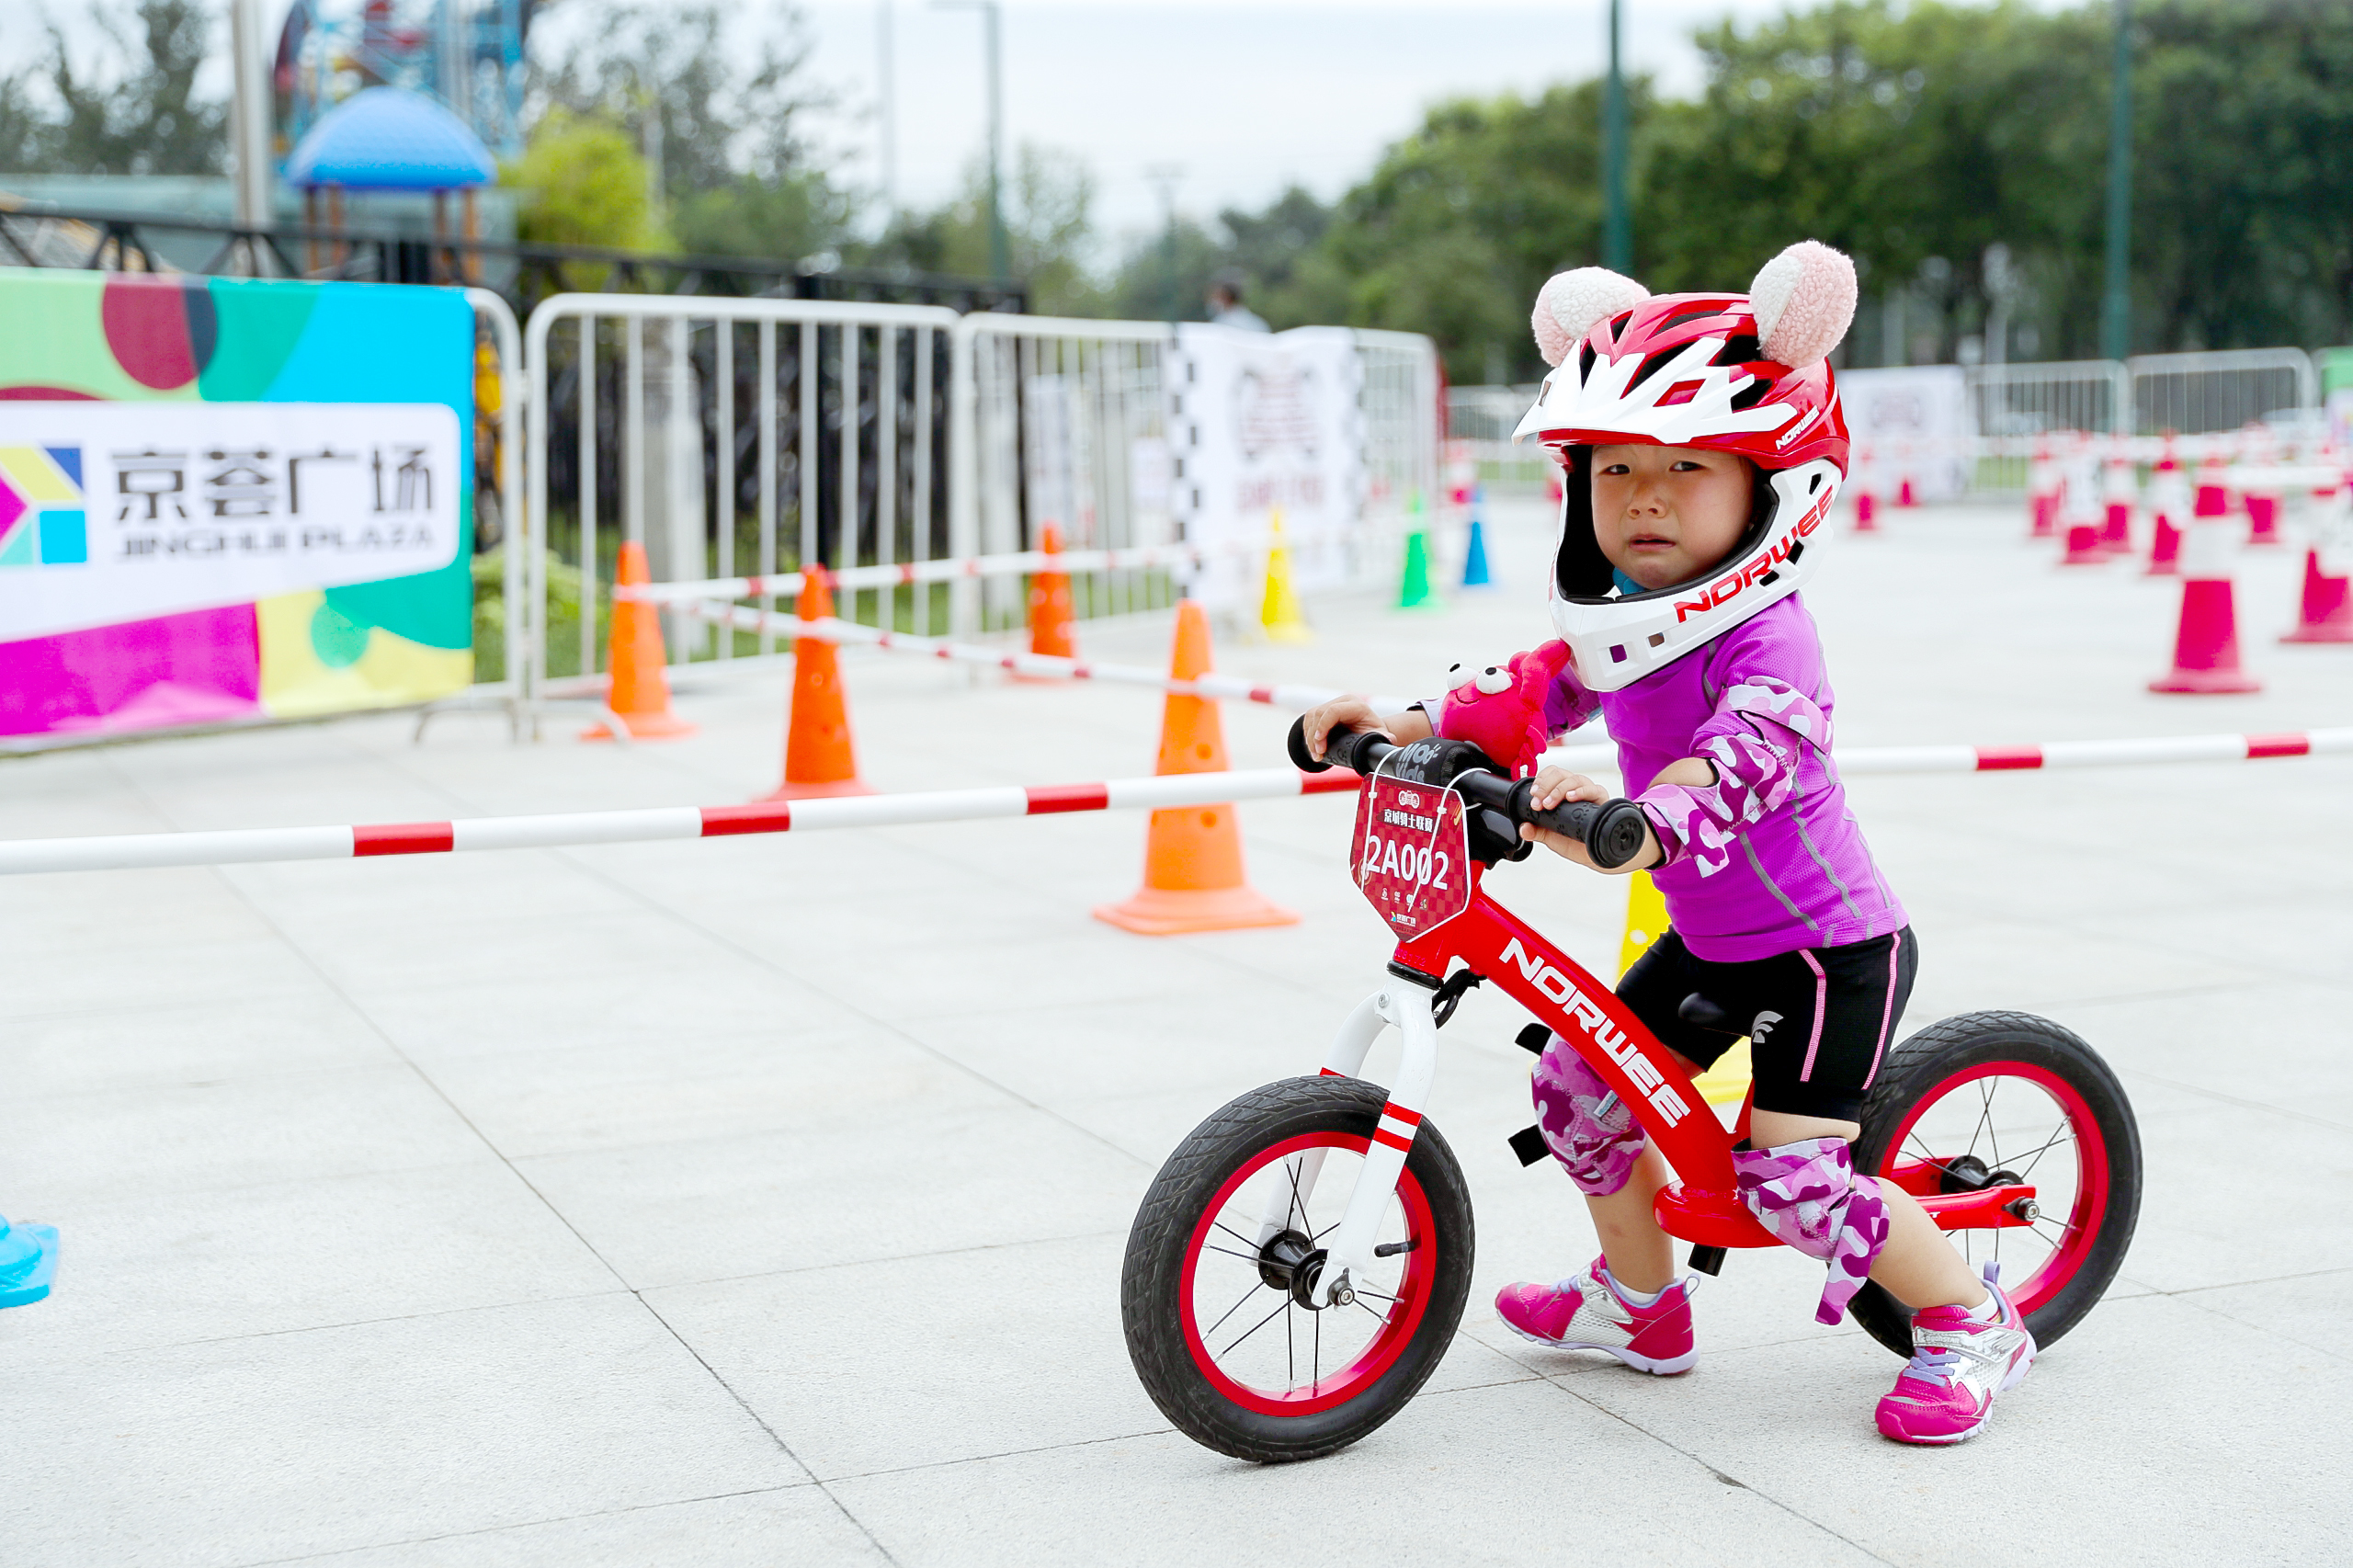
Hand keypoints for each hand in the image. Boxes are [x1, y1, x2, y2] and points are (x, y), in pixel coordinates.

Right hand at [1302, 698, 1428, 760]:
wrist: (1367, 729)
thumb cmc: (1371, 732)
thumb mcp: (1378, 735)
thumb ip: (1384, 738)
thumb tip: (1389, 739)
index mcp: (1356, 705)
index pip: (1334, 710)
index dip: (1324, 725)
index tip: (1320, 743)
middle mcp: (1342, 702)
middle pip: (1319, 714)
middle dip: (1315, 736)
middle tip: (1318, 754)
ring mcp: (1331, 704)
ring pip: (1312, 717)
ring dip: (1309, 737)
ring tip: (1316, 754)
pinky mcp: (1322, 710)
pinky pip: (1309, 719)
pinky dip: (1307, 734)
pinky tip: (1312, 747)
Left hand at [1518, 767, 1661, 873]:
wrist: (1595, 854)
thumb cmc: (1575, 841)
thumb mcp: (1551, 837)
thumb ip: (1536, 831)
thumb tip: (1523, 828)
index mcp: (1561, 792)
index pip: (1550, 774)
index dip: (1540, 781)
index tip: (1532, 796)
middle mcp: (1575, 788)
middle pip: (1560, 773)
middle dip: (1546, 785)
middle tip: (1538, 802)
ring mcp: (1589, 793)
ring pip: (1574, 778)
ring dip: (1559, 789)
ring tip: (1550, 803)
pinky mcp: (1601, 800)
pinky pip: (1593, 789)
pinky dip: (1580, 791)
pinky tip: (1571, 797)